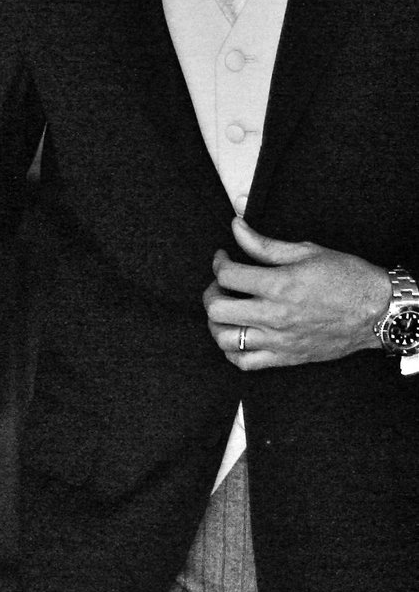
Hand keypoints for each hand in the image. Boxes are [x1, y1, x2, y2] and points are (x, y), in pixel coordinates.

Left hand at [206, 218, 391, 369]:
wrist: (380, 311)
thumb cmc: (348, 278)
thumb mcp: (307, 252)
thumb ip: (265, 244)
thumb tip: (236, 227)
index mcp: (280, 286)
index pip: (227, 276)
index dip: (219, 263)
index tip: (224, 259)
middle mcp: (275, 316)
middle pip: (217, 310)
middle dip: (211, 293)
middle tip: (221, 286)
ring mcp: (280, 340)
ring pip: (225, 340)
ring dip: (217, 324)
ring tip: (227, 312)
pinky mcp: (287, 357)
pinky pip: (245, 363)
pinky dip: (232, 352)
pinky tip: (237, 336)